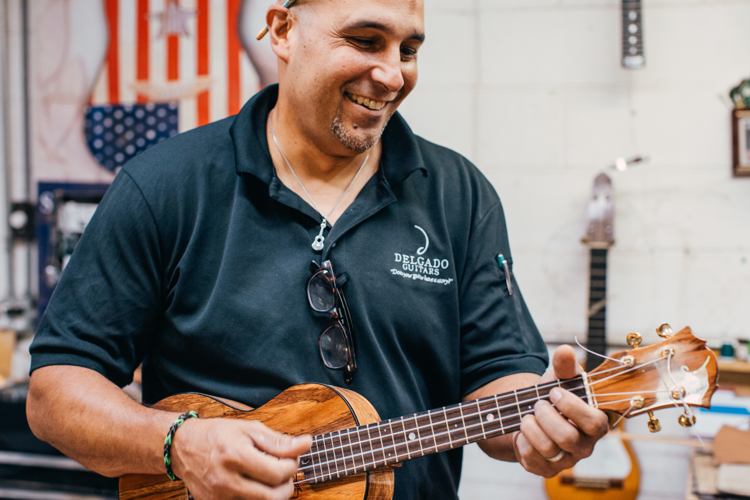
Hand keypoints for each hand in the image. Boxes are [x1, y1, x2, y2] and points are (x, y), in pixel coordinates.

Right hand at [170, 418, 311, 499]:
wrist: (183, 447)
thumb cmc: (217, 435)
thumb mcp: (249, 429)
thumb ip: (279, 441)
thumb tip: (306, 444)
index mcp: (236, 457)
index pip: (277, 473)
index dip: (292, 466)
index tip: (290, 458)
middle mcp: (226, 481)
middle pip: (272, 497)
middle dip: (287, 485)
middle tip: (284, 472)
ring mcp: (219, 498)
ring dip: (273, 494)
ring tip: (270, 479)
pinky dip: (257, 499)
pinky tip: (256, 486)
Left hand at [513, 345, 608, 477]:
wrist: (534, 414)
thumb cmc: (554, 395)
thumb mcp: (559, 377)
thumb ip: (564, 365)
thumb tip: (565, 350)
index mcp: (595, 423)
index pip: (594, 423)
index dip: (572, 407)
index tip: (554, 392)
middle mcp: (584, 445)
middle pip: (567, 438)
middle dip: (546, 416)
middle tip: (537, 404)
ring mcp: (565, 460)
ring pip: (548, 450)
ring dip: (531, 427)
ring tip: (526, 416)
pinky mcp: (546, 469)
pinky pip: (532, 461)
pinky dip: (522, 442)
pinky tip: (522, 432)